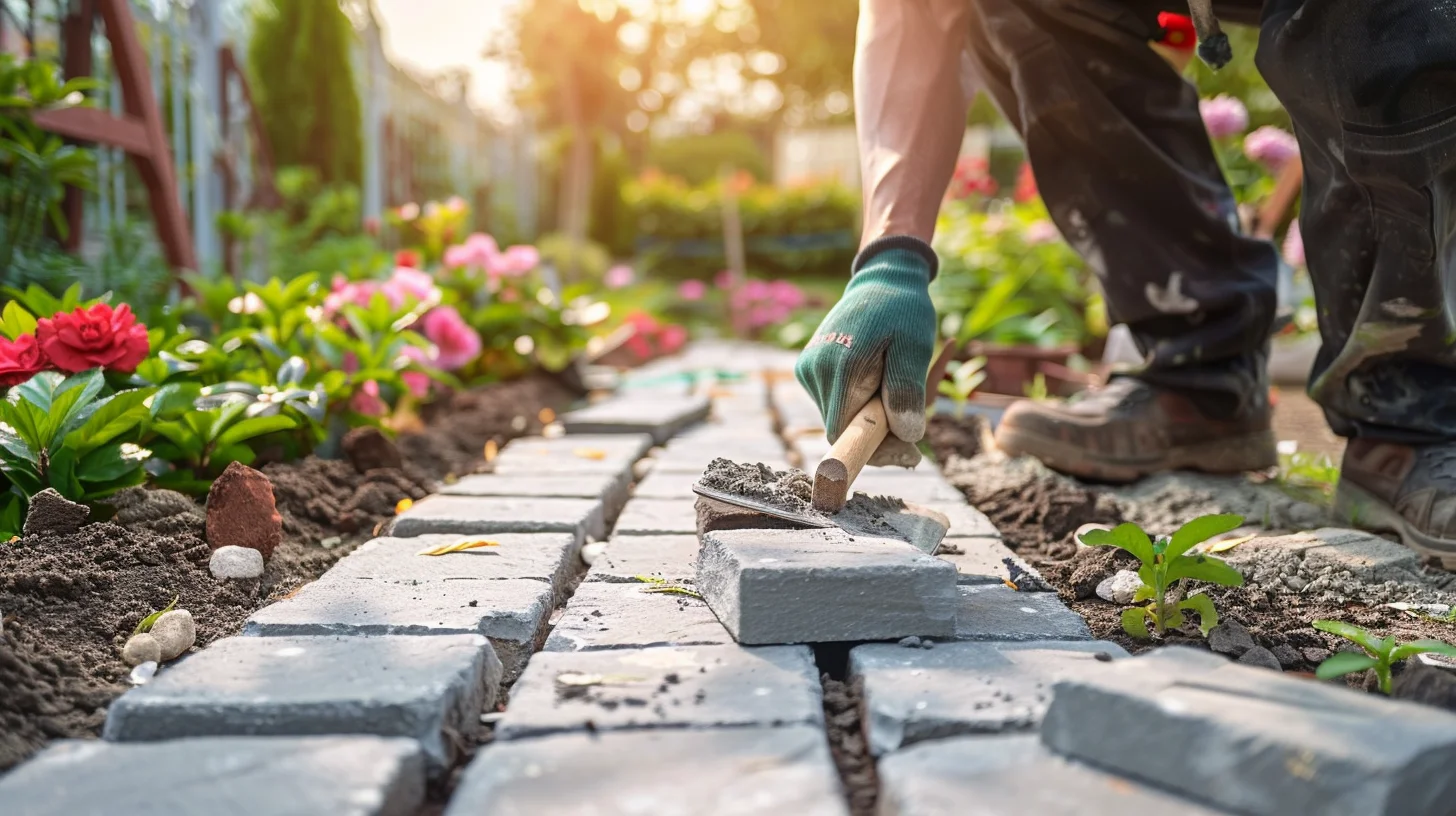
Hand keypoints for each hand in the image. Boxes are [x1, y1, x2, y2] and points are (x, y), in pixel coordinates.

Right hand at [795, 245, 936, 466]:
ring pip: (839, 419)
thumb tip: (908, 437)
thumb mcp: (915, 348)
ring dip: (869, 416)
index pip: (845, 435)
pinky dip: (859, 402)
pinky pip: (835, 403)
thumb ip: (907, 393)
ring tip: (895, 386)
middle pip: (842, 430)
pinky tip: (878, 380)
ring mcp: (808, 371)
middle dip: (879, 432)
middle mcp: (815, 372)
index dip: (874, 449)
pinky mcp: (809, 369)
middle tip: (913, 413)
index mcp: (840, 369)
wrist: (881, 279)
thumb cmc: (903, 311)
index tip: (908, 447)